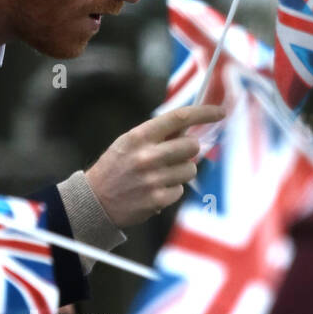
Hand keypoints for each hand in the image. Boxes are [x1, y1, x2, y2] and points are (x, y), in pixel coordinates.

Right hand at [85, 104, 223, 227]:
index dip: (204, 113)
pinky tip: (155, 190)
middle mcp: (147, 156)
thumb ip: (157, 135)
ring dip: (181, 172)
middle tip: (177, 155)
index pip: (179, 117)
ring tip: (161, 176)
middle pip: (192, 146)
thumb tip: (189, 126)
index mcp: (139, 137)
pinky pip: (180, 190)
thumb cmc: (115, 168)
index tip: (218, 112)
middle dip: (189, 150)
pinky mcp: (157, 200)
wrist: (94, 201)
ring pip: (190, 170)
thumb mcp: (129, 143)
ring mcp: (153, 179)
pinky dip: (171, 190)